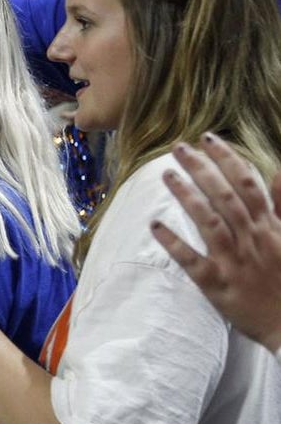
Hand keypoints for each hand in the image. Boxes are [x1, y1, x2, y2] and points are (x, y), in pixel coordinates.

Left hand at [151, 133, 280, 352]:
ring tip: (167, 175)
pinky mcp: (217, 285)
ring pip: (209, 222)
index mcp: (270, 227)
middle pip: (225, 197)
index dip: (228, 159)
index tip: (208, 138)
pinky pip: (193, 261)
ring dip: (187, 196)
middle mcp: (252, 240)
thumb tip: (278, 172)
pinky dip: (174, 243)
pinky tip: (154, 225)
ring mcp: (234, 262)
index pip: (248, 184)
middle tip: (179, 148)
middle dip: (202, 169)